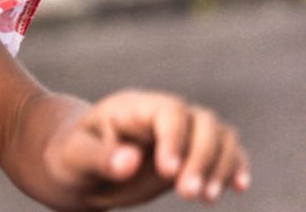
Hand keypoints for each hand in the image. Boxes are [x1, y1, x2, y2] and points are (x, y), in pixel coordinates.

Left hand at [45, 89, 249, 208]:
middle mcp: (162, 115)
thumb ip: (100, 158)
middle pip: (202, 121)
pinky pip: (225, 151)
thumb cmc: (70, 157)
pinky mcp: (193, 153)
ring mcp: (181, 132)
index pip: (168, 112)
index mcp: (132, 108)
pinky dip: (235, 167)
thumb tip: (131, 160)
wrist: (79, 167)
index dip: (175, 139)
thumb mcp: (73, 158)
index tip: (168, 173)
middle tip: (186, 194)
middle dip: (202, 157)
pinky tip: (237, 188)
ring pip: (220, 135)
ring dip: (221, 166)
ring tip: (205, 198)